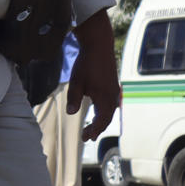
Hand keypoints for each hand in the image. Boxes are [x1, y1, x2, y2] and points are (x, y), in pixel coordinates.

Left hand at [68, 19, 120, 142]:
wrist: (99, 47)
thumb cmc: (86, 64)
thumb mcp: (76, 82)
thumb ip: (74, 98)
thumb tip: (70, 113)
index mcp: (104, 97)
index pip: (102, 120)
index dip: (94, 130)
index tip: (86, 138)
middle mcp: (112, 96)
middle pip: (107, 117)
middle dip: (97, 128)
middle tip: (87, 137)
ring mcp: (114, 90)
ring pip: (110, 111)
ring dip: (102, 121)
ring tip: (92, 129)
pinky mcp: (112, 85)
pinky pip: (111, 103)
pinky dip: (105, 112)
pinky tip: (99, 113)